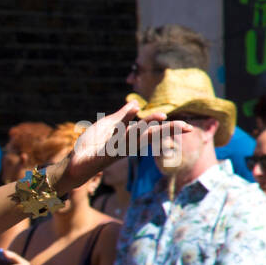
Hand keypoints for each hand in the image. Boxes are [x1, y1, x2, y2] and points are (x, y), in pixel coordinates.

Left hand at [57, 102, 193, 190]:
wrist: (75, 161)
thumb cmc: (92, 145)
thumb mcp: (109, 125)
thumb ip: (122, 115)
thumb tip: (135, 102)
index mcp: (131, 137)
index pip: (154, 131)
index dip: (170, 129)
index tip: (190, 127)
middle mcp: (127, 144)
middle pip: (151, 135)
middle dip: (167, 130)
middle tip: (187, 127)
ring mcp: (117, 149)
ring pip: (135, 137)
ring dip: (147, 126)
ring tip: (161, 116)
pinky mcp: (104, 153)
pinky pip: (114, 142)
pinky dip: (120, 132)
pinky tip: (128, 124)